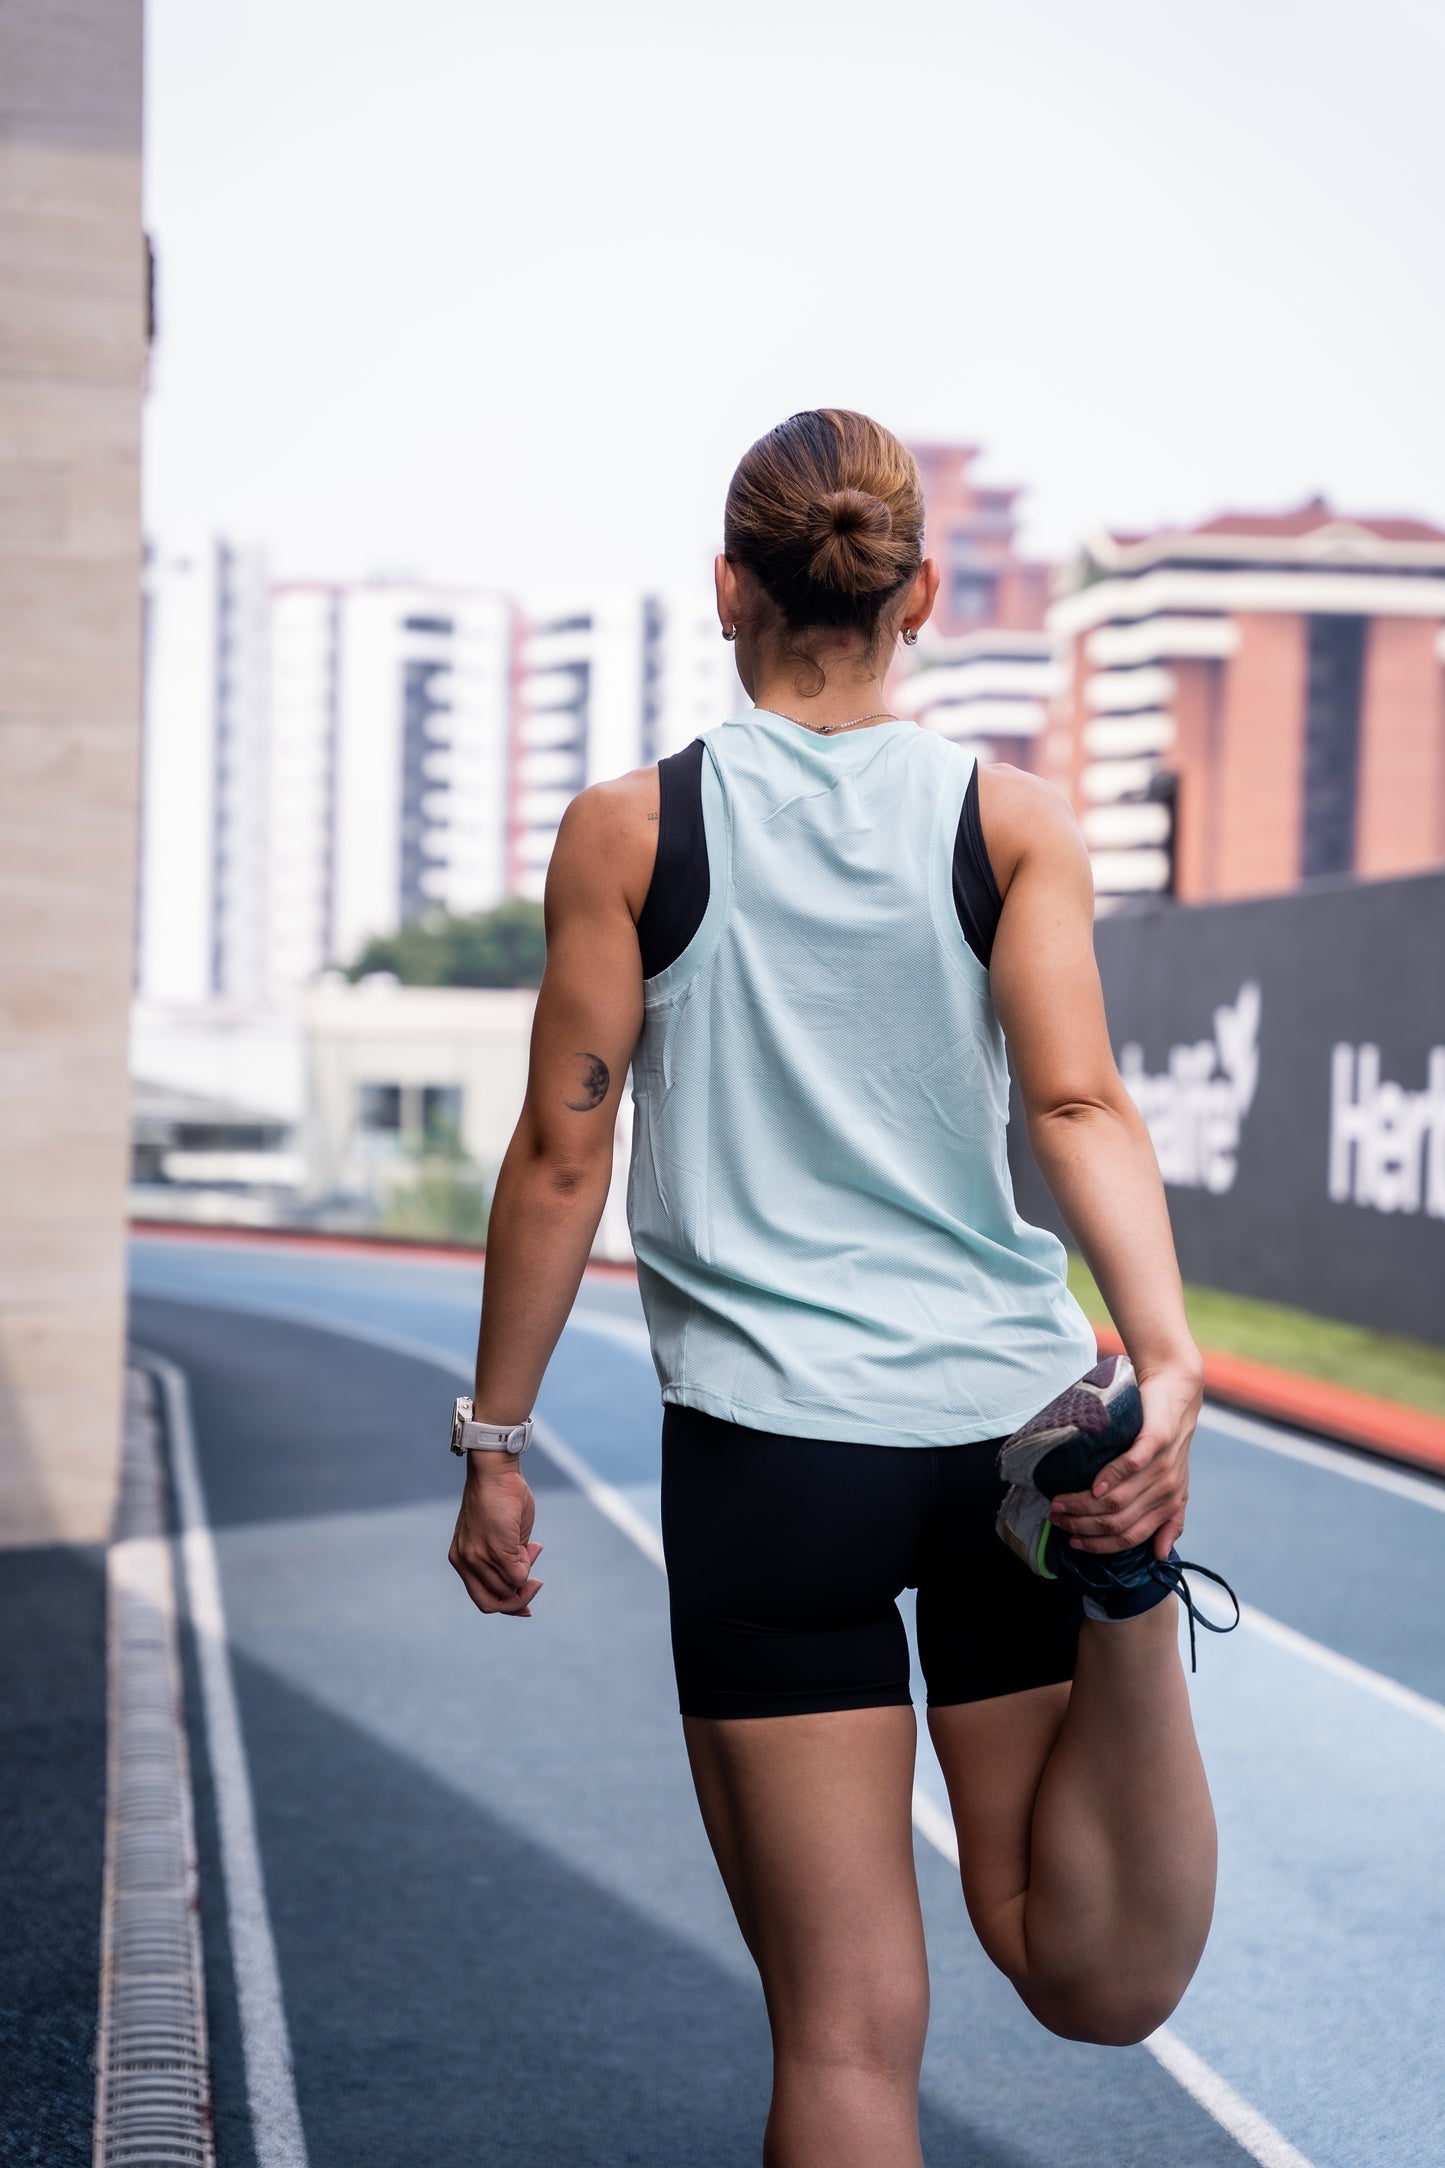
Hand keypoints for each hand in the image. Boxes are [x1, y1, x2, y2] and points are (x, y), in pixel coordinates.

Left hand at [448, 1457, 543, 1616]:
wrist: (494, 1471)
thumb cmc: (501, 1497)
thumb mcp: (500, 1535)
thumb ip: (507, 1560)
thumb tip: (523, 1580)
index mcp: (461, 1558)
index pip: (481, 1598)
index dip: (506, 1605)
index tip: (526, 1605)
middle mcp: (465, 1562)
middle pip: (492, 1603)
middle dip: (518, 1600)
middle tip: (536, 1582)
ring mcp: (478, 1558)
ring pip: (509, 1589)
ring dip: (526, 1573)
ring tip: (530, 1547)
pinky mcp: (496, 1551)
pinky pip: (518, 1576)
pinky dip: (529, 1564)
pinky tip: (531, 1544)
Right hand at [1046, 1356, 1203, 1560]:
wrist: (1177, 1396)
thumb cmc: (1166, 1441)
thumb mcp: (1172, 1484)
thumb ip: (1167, 1520)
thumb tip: (1158, 1555)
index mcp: (1169, 1505)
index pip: (1131, 1538)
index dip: (1099, 1545)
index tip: (1073, 1542)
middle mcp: (1167, 1490)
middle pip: (1118, 1521)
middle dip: (1082, 1526)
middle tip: (1056, 1519)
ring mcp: (1163, 1466)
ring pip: (1119, 1499)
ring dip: (1084, 1505)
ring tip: (1059, 1503)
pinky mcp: (1157, 1440)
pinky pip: (1131, 1466)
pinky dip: (1109, 1479)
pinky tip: (1091, 1486)